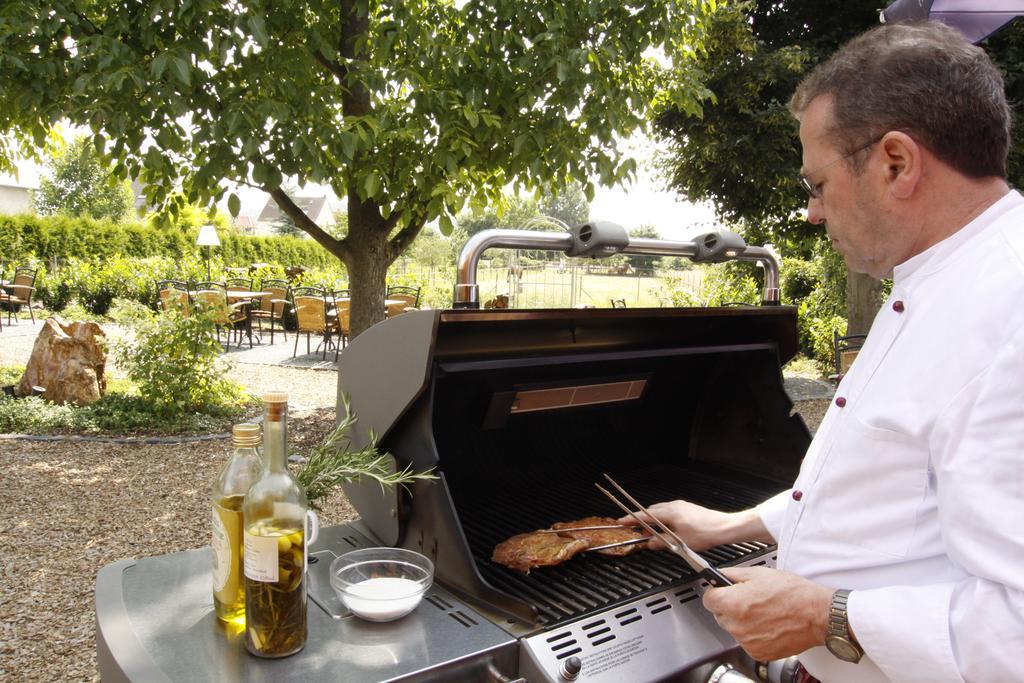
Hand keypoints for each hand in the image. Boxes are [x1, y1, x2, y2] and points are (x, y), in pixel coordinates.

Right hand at [616, 500, 760, 550]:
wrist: (724, 527)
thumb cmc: (706, 533)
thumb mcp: (681, 542)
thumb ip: (662, 542)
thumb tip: (650, 543)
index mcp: (670, 512)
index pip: (646, 515)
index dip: (632, 519)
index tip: (622, 521)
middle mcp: (674, 506)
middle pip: (651, 511)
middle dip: (641, 519)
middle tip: (634, 528)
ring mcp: (681, 505)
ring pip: (660, 510)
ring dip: (653, 519)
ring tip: (649, 530)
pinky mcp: (687, 508)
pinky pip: (669, 510)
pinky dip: (662, 517)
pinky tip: (665, 526)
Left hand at [702, 566, 832, 661]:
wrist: (816, 614)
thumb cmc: (792, 593)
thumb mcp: (759, 573)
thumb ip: (732, 574)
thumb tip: (719, 575)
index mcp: (733, 604)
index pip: (708, 599)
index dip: (716, 592)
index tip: (723, 591)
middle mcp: (737, 626)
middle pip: (720, 614)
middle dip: (730, 606)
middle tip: (750, 599)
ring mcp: (747, 642)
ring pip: (733, 629)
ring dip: (742, 621)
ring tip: (763, 611)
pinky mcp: (758, 653)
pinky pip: (746, 641)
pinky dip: (753, 634)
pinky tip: (768, 623)